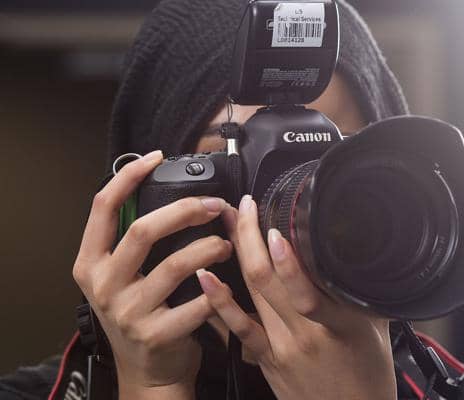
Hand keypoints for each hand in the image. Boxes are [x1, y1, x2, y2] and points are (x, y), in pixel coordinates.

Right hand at [72, 150, 232, 398]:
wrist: (148, 372)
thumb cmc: (140, 314)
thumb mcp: (122, 277)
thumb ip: (134, 242)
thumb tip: (171, 195)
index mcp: (90, 264)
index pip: (102, 208)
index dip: (128, 178)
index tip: (154, 157)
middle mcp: (103, 286)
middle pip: (143, 230)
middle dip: (185, 210)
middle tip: (214, 206)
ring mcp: (128, 312)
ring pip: (176, 263)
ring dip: (210, 246)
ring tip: (228, 243)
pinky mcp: (156, 334)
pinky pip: (198, 301)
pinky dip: (218, 288)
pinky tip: (228, 281)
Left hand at [197, 195, 397, 399]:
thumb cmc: (367, 375)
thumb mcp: (376, 330)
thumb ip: (359, 294)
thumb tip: (352, 257)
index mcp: (340, 325)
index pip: (309, 291)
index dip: (288, 261)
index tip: (275, 228)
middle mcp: (306, 335)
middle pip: (268, 280)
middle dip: (250, 237)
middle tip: (242, 207)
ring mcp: (281, 348)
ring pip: (251, 294)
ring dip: (235, 255)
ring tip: (224, 225)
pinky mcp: (265, 359)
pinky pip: (238, 328)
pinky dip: (219, 301)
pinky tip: (206, 277)